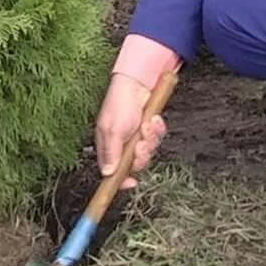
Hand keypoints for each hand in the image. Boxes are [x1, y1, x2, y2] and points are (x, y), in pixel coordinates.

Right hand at [94, 73, 166, 189]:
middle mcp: (122, 145)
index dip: (121, 180)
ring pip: (149, 152)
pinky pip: (157, 138)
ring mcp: (136, 137)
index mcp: (109, 147)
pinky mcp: (148, 130)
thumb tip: (107, 174)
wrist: (137, 83)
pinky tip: (153, 119)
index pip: (113, 172)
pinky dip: (158, 130)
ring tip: (147, 125)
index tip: (131, 183)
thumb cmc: (119, 103)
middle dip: (142, 155)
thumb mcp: (112, 130)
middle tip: (141, 144)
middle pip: (135, 164)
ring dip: (151, 139)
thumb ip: (111, 153)